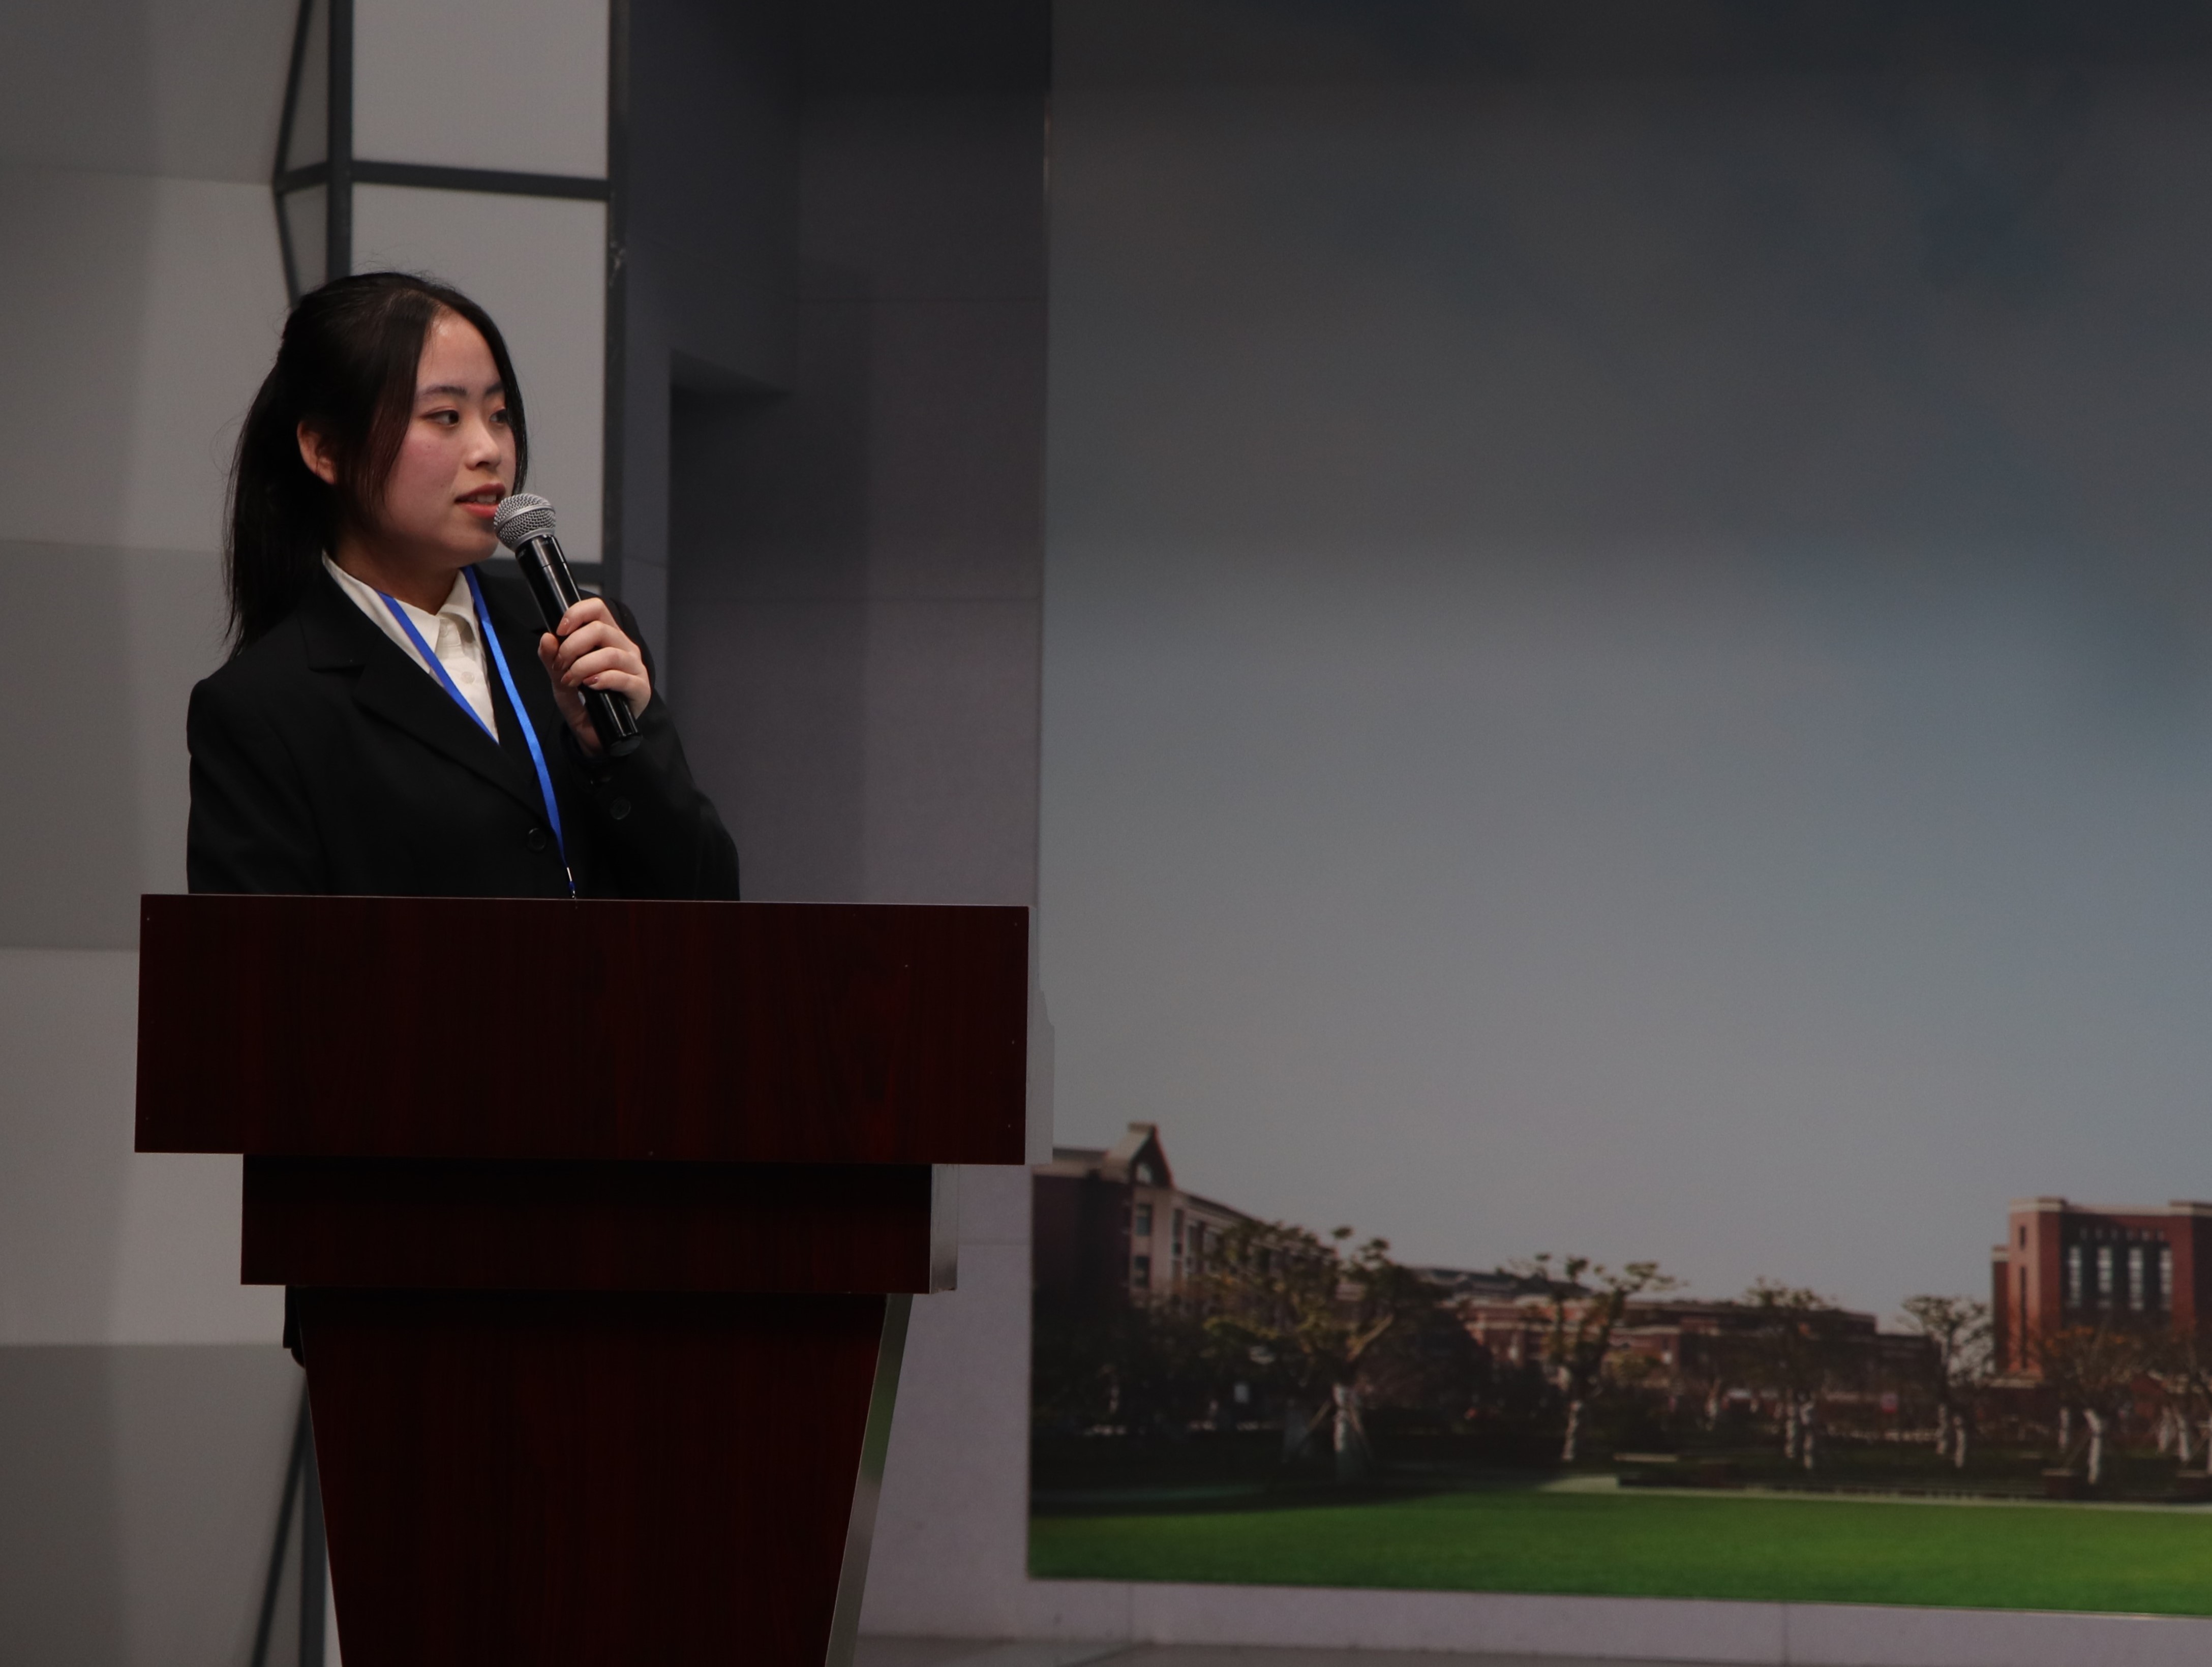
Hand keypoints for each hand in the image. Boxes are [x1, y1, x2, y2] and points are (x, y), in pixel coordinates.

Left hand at [536, 597, 651, 756]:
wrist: (598, 734)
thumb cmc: (584, 703)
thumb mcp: (560, 679)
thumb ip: (551, 659)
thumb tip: (547, 638)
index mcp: (608, 637)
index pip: (597, 609)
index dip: (576, 614)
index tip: (559, 630)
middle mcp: (625, 648)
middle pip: (600, 629)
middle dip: (572, 647)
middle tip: (560, 665)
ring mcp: (635, 668)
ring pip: (610, 654)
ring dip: (582, 666)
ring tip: (571, 680)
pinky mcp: (641, 689)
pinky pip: (622, 678)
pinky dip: (601, 680)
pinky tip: (590, 687)